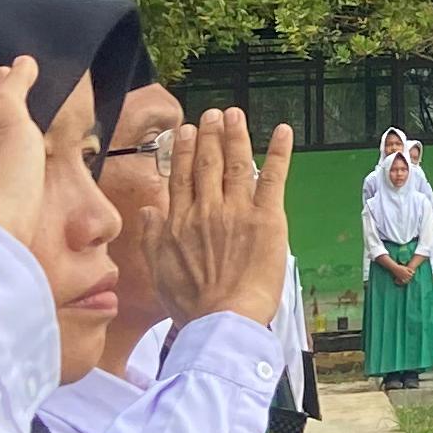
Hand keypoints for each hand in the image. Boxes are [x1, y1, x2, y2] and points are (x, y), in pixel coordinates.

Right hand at [170, 109, 295, 323]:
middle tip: (214, 114)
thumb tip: (149, 209)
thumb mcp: (159, 270)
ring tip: (235, 114)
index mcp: (180, 222)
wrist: (221, 319)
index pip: (182, 177)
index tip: (187, 131)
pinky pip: (273, 178)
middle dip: (210, 135)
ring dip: (236, 135)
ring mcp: (237, 211)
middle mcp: (207, 210)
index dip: (185, 151)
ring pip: (237, 163)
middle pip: (208, 164)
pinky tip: (283, 131)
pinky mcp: (267, 219)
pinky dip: (279, 153)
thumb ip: (152, 236)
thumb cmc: (192, 304)